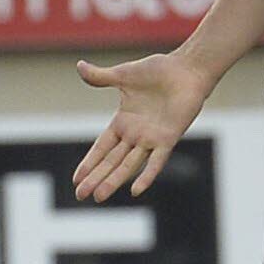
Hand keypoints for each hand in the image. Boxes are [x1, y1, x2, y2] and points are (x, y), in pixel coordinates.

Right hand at [72, 52, 209, 200]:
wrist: (187, 70)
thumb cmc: (158, 71)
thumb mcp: (123, 75)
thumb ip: (101, 77)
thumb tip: (78, 66)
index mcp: (123, 122)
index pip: (101, 147)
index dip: (89, 162)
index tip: (76, 179)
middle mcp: (135, 134)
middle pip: (111, 161)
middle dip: (95, 178)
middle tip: (80, 195)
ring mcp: (151, 139)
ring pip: (128, 165)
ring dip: (114, 180)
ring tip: (99, 197)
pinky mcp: (168, 139)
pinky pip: (156, 161)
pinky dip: (147, 175)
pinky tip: (136, 190)